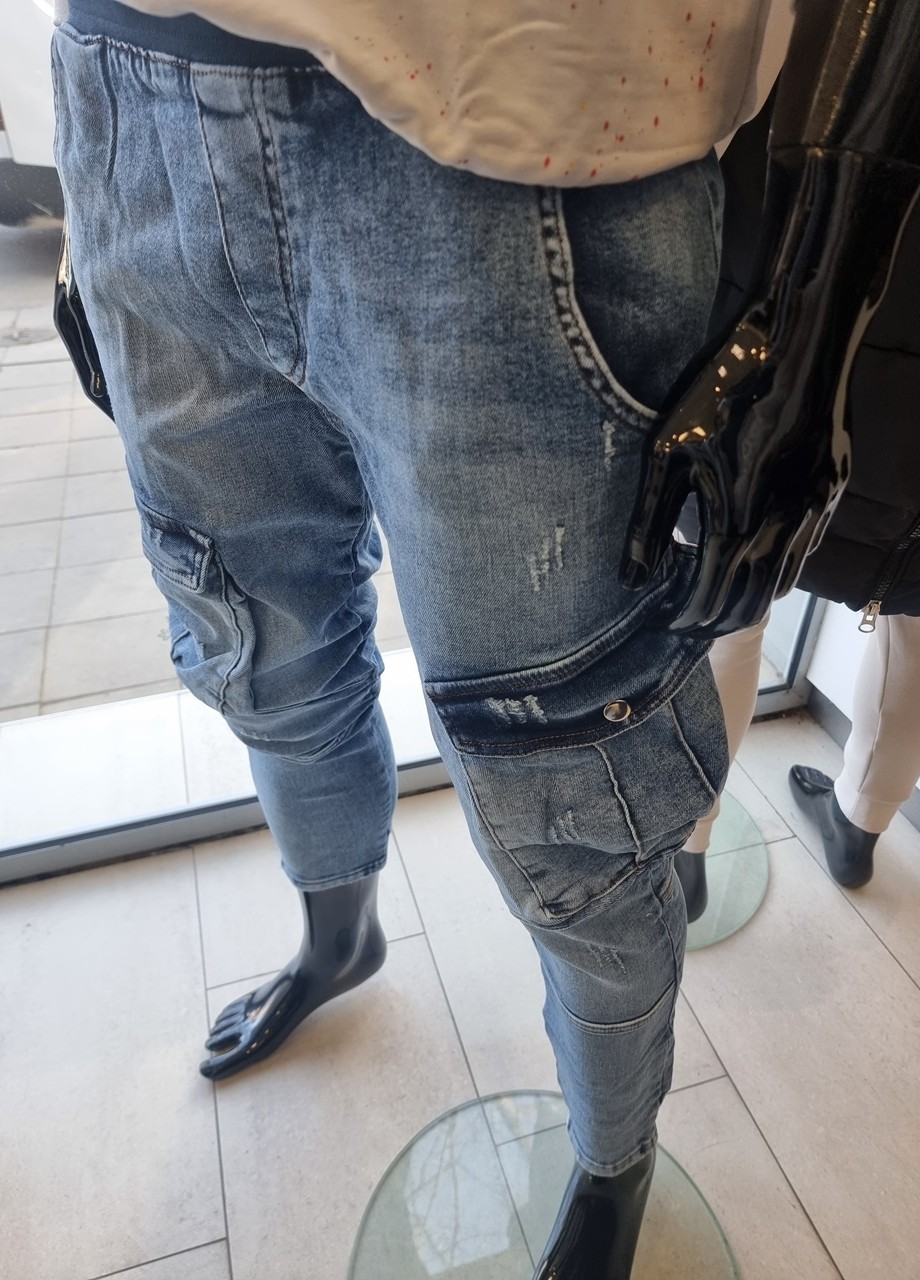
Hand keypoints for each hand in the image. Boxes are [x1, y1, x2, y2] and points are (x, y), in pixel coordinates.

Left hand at [620, 310, 847, 636]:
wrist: (798, 341)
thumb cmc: (721, 392)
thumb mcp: (667, 454)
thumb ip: (650, 523)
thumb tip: (630, 579)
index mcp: (735, 523)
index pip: (711, 600)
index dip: (688, 619)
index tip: (669, 626)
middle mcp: (780, 528)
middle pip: (751, 602)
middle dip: (720, 618)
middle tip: (693, 622)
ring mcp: (814, 510)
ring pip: (786, 580)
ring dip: (752, 595)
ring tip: (721, 597)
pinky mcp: (833, 490)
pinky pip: (809, 545)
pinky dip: (784, 562)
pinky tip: (761, 554)